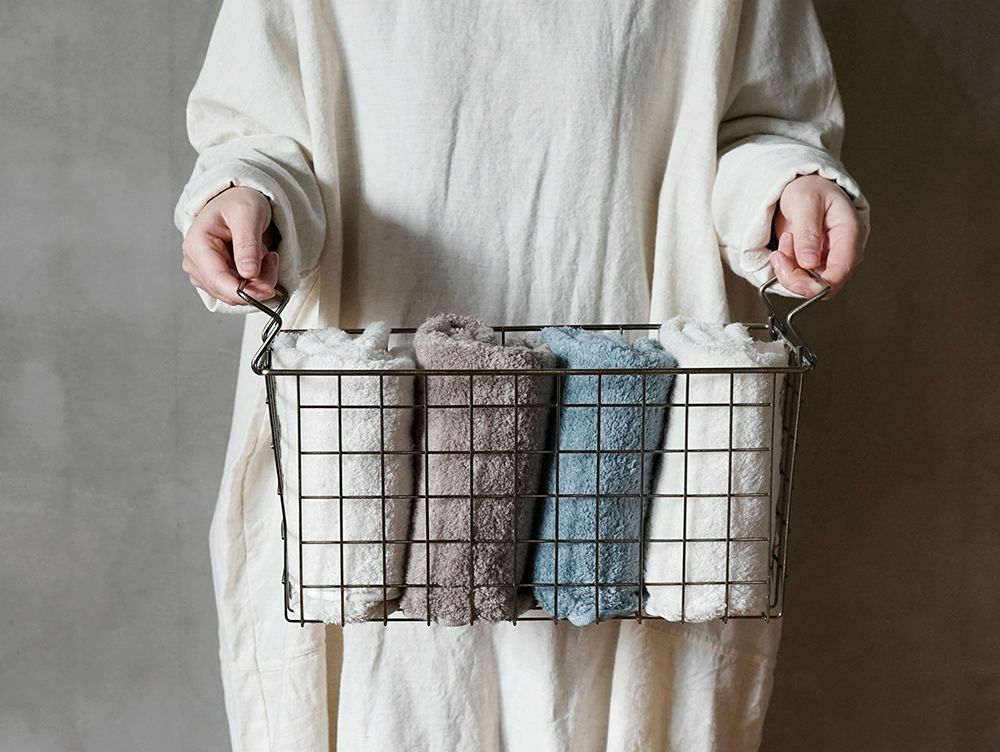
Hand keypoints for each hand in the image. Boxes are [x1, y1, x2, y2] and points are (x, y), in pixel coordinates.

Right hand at [181, 186, 278, 305]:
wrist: (238, 201)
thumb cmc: (238, 202)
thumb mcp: (248, 215)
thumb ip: (248, 245)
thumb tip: (248, 274)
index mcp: (198, 244)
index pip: (217, 280)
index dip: (243, 292)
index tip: (268, 290)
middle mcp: (196, 262)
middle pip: (228, 291)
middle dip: (257, 283)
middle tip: (272, 260)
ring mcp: (205, 273)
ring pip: (236, 295)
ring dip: (259, 281)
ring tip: (266, 256)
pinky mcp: (217, 278)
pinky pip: (240, 291)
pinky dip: (256, 281)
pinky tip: (260, 262)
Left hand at [768, 174, 867, 298]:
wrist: (805, 187)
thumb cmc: (810, 188)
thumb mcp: (805, 202)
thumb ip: (807, 233)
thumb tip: (809, 263)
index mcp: (850, 234)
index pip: (840, 272)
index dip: (815, 283)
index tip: (790, 273)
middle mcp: (844, 251)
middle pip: (824, 284)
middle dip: (795, 276)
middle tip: (779, 255)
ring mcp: (830, 259)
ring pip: (809, 284)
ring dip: (788, 269)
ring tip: (785, 240)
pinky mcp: (817, 263)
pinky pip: (800, 277)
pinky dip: (786, 267)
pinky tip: (785, 246)